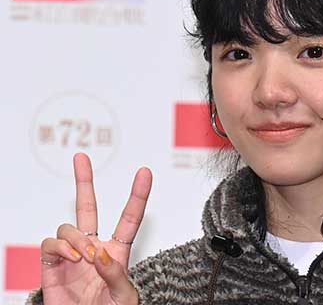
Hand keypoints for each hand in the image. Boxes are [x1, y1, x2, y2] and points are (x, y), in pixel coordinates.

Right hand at [39, 153, 151, 304]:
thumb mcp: (125, 297)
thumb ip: (116, 274)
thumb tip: (100, 253)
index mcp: (117, 253)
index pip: (129, 218)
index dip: (138, 195)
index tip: (145, 173)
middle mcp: (94, 249)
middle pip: (88, 208)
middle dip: (84, 182)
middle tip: (81, 159)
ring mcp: (72, 256)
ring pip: (69, 228)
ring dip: (77, 238)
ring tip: (86, 257)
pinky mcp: (52, 267)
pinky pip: (50, 244)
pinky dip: (60, 247)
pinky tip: (72, 258)